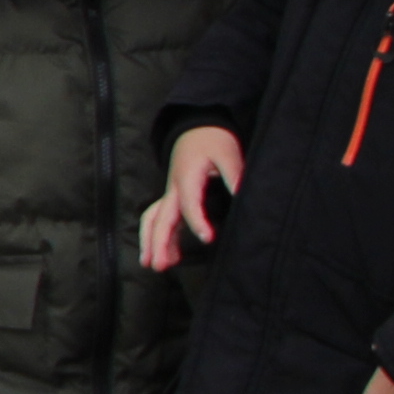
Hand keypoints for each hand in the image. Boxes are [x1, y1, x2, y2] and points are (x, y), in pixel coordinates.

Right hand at [143, 126, 242, 271]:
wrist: (197, 127)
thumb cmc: (213, 140)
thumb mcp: (227, 153)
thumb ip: (234, 175)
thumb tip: (243, 195)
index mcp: (187, 178)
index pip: (189, 204)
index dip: (197, 222)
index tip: (208, 238)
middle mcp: (173, 189)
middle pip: (160, 217)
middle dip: (157, 242)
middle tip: (159, 265)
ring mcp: (170, 194)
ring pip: (153, 219)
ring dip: (150, 241)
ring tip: (152, 264)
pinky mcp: (173, 197)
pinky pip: (159, 217)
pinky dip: (159, 235)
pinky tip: (169, 254)